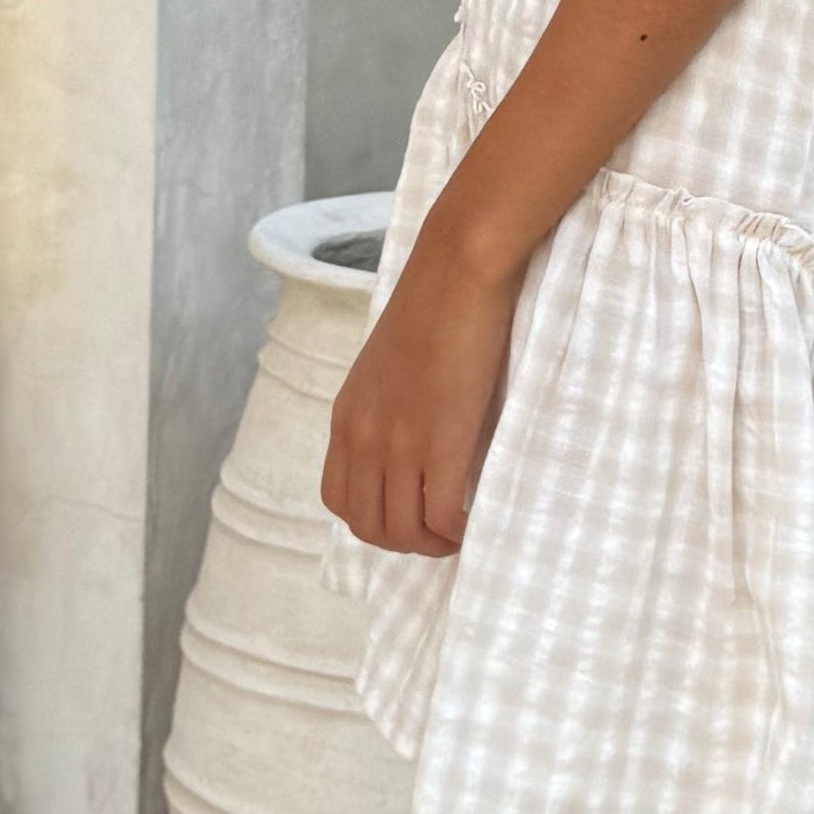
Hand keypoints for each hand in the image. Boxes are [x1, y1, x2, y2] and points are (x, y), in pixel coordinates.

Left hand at [319, 222, 523, 558]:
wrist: (457, 270)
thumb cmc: (435, 305)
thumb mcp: (388, 365)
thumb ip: (387, 407)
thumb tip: (411, 441)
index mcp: (347, 417)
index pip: (338, 500)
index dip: (373, 521)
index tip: (409, 515)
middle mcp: (364, 437)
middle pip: (368, 526)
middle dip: (404, 542)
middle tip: (440, 532)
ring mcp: (400, 442)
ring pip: (403, 530)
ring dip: (432, 544)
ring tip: (458, 531)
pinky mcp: (442, 441)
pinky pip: (442, 515)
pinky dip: (457, 531)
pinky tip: (475, 519)